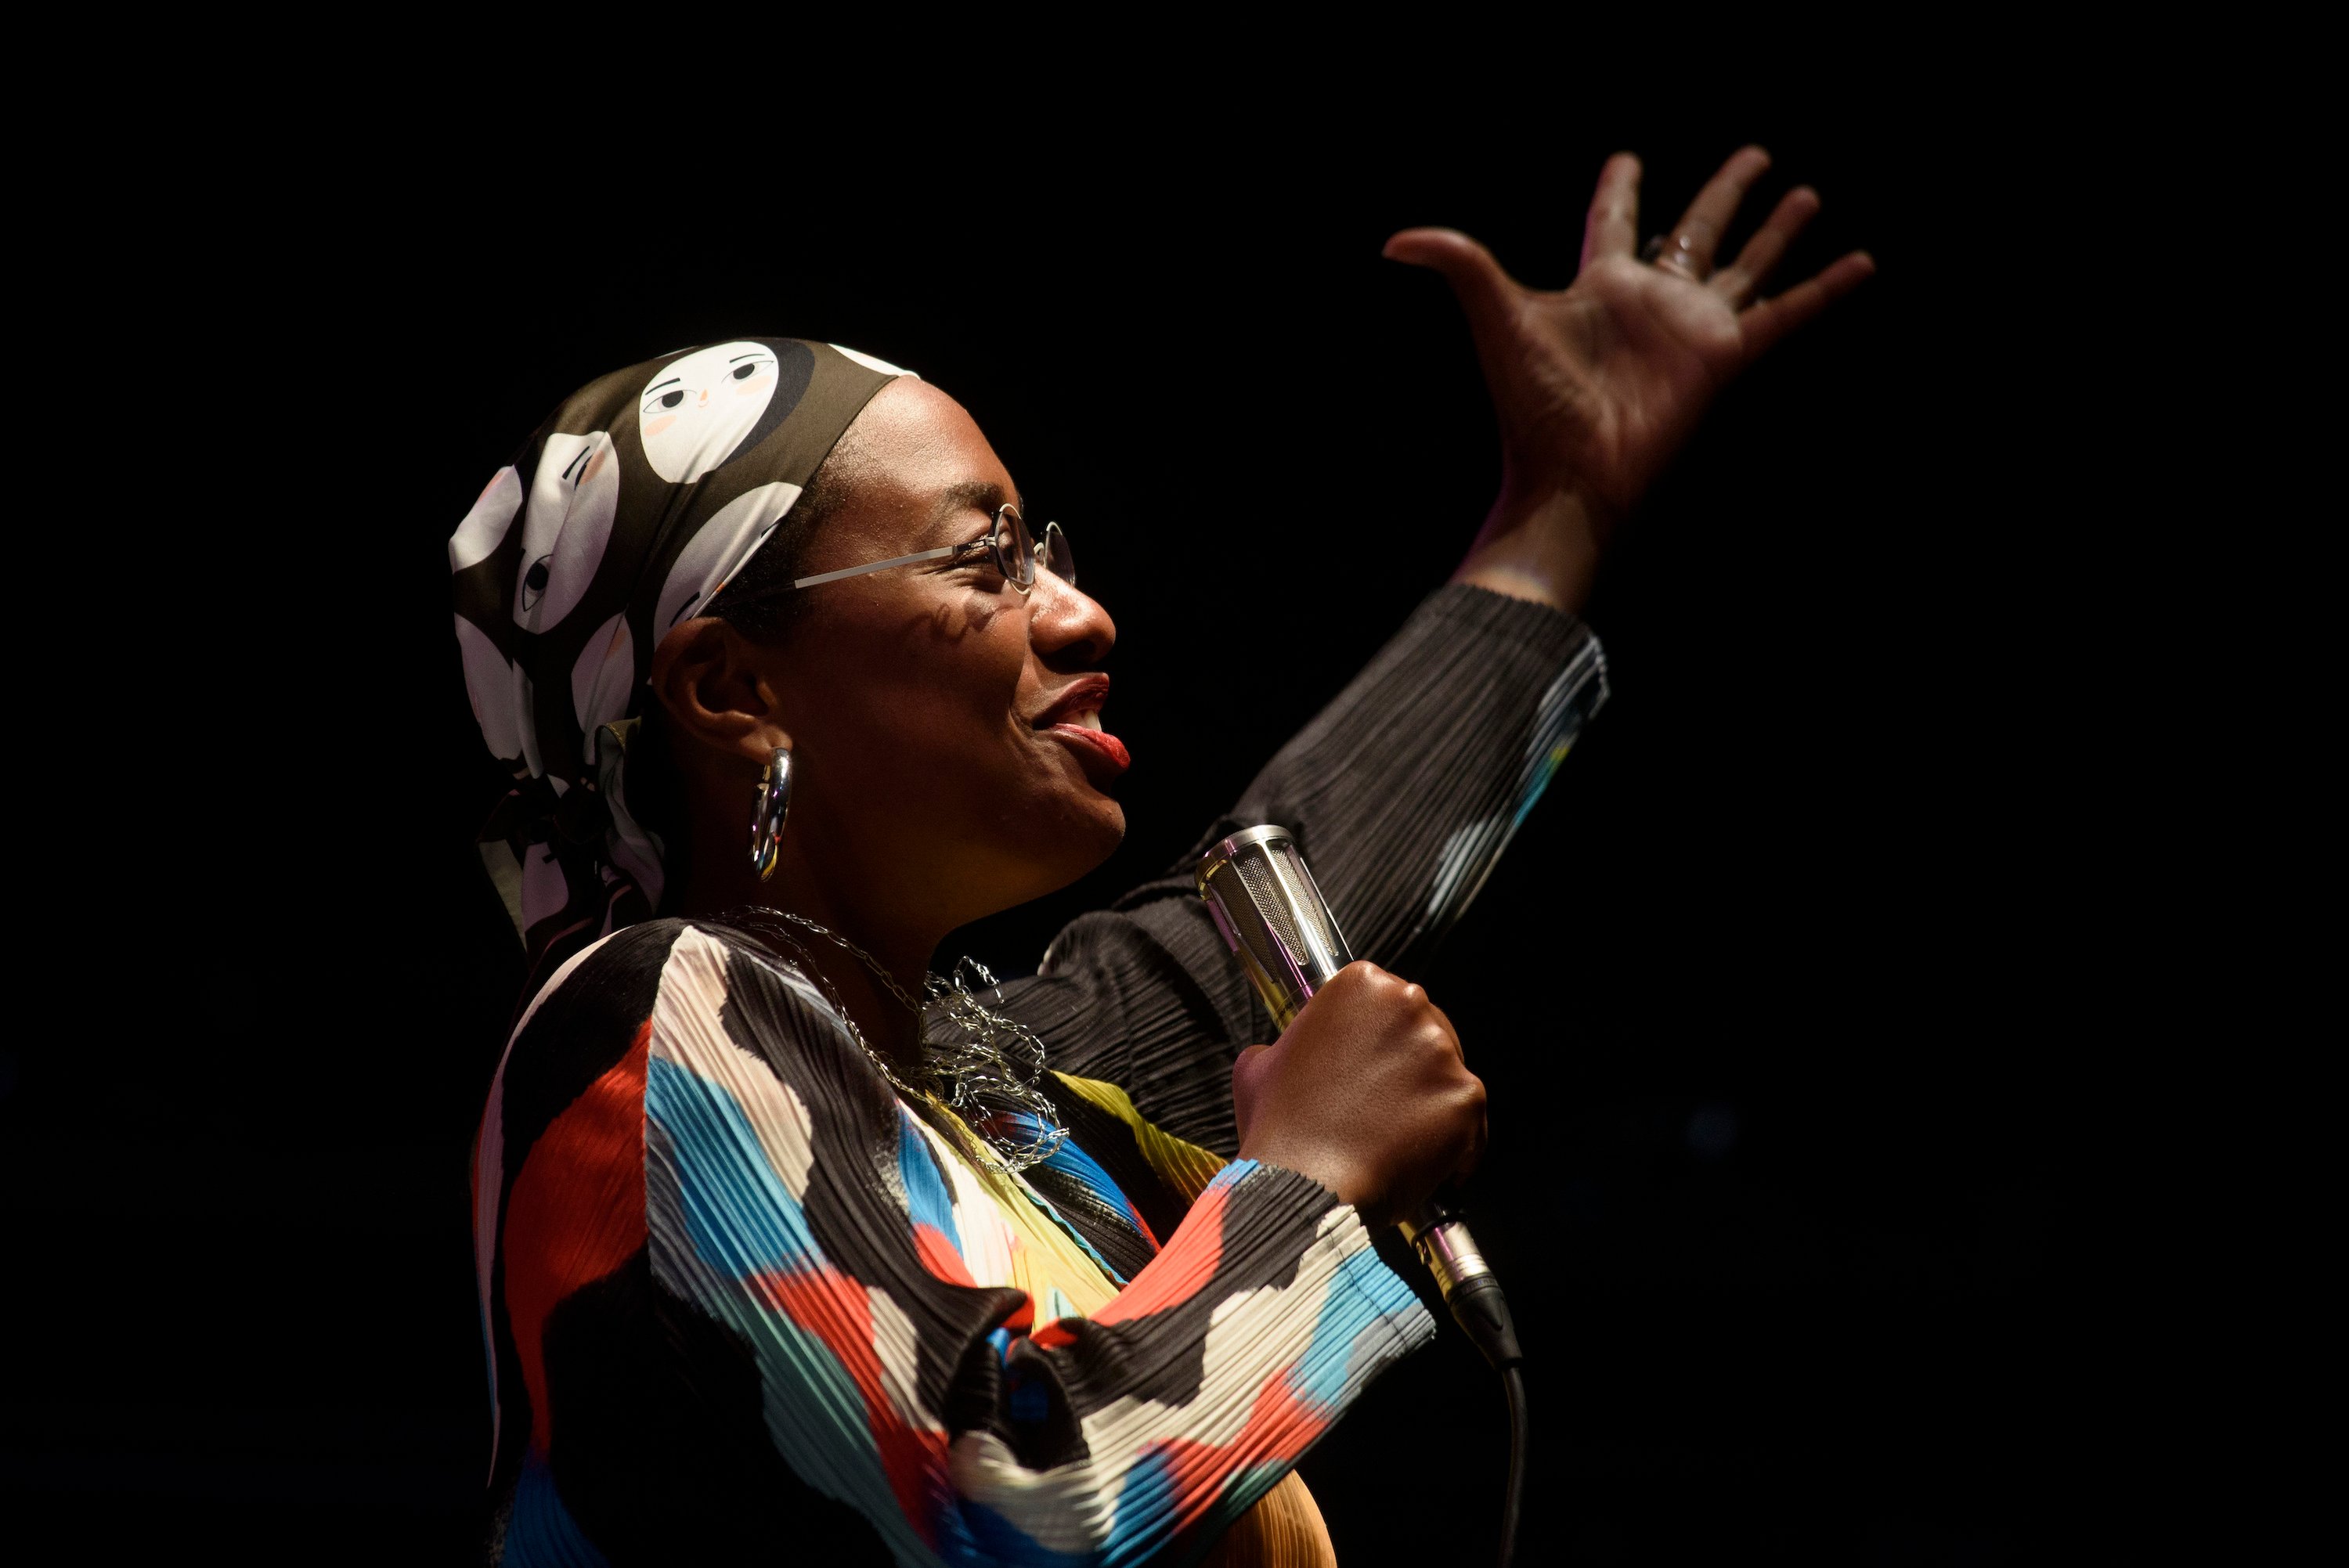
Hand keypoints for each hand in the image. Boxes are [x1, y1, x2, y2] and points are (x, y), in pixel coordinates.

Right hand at [1231, 962, 1484, 1227]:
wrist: (1307, 1185)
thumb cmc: (1282, 1129)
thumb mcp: (1258, 1066)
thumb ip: (1283, 1046)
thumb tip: (1285, 1055)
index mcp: (1361, 985)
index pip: (1387, 1003)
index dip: (1378, 1041)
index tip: (1370, 1065)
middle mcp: (1407, 1006)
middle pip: (1426, 1031)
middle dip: (1410, 1068)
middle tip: (1383, 1106)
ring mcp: (1441, 1052)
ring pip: (1447, 1076)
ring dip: (1430, 1105)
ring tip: (1396, 1139)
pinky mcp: (1466, 1097)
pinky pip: (1472, 1120)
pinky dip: (1456, 1143)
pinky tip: (1419, 1161)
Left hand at [1387, 146, 1874, 611]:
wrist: (1570, 475)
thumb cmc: (1532, 405)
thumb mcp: (1497, 318)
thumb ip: (1457, 265)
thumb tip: (1393, 240)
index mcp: (1598, 285)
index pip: (1612, 221)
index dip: (1619, 186)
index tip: (1627, 156)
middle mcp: (1651, 302)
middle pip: (1694, 231)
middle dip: (1721, 193)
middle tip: (1754, 156)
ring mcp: (1692, 330)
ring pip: (1745, 265)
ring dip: (1777, 229)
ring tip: (1807, 193)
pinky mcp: (1726, 359)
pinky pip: (1787, 315)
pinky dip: (1825, 290)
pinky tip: (1863, 262)